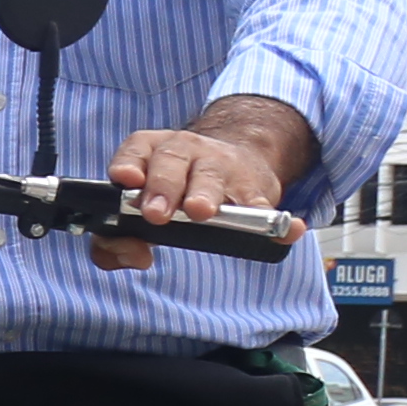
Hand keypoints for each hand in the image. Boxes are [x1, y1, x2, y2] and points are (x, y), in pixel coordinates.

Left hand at [103, 116, 294, 223]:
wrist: (237, 157)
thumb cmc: (179, 186)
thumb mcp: (145, 199)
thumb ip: (120, 235)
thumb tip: (132, 256)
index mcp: (155, 151)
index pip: (137, 150)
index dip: (129, 164)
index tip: (125, 179)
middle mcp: (187, 151)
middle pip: (172, 162)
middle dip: (163, 187)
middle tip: (157, 213)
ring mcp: (222, 167)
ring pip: (211, 177)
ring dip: (206, 194)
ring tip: (201, 212)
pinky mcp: (255, 189)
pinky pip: (264, 206)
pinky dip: (275, 222)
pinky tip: (286, 231)